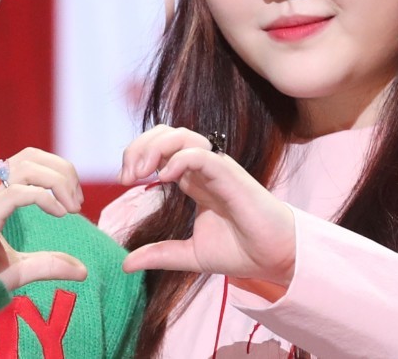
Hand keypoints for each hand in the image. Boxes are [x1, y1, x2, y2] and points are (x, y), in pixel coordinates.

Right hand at [0, 148, 87, 289]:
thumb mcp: (19, 268)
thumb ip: (48, 265)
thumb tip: (82, 271)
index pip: (28, 160)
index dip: (57, 170)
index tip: (74, 200)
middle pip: (29, 156)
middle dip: (61, 171)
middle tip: (77, 202)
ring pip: (25, 167)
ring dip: (56, 181)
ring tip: (71, 207)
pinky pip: (15, 193)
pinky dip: (43, 198)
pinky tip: (58, 214)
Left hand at [118, 125, 296, 297]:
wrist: (273, 258)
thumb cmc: (240, 250)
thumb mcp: (189, 255)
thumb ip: (159, 254)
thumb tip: (125, 264)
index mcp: (192, 180)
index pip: (159, 148)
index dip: (137, 155)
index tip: (124, 181)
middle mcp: (203, 169)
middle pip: (166, 133)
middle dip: (140, 146)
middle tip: (127, 176)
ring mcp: (217, 168)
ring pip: (182, 135)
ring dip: (154, 148)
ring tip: (141, 174)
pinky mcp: (230, 175)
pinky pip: (200, 154)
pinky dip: (178, 159)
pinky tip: (165, 178)